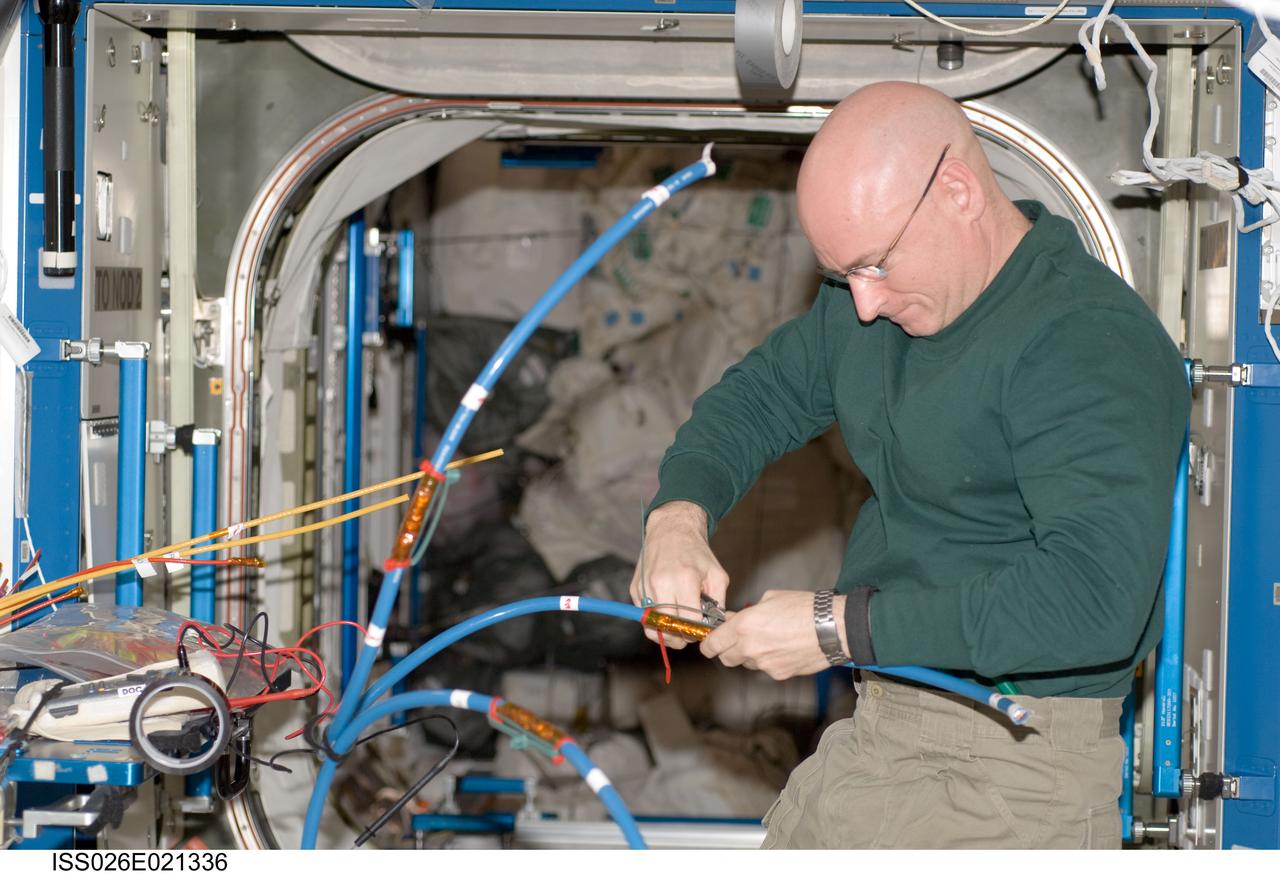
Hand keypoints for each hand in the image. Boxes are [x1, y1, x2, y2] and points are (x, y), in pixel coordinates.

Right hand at [630, 501, 728, 649]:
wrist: (671, 530)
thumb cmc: (696, 552)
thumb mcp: (717, 575)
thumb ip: (718, 603)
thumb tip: (713, 627)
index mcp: (684, 579)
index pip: (688, 621)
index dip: (696, 631)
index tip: (701, 630)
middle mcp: (661, 584)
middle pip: (668, 627)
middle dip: (680, 636)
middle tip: (689, 633)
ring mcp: (645, 587)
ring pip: (652, 625)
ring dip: (666, 631)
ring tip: (677, 627)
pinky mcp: (635, 589)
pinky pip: (644, 615)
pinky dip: (655, 619)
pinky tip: (667, 611)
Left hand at [699, 590, 848, 679]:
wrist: (832, 627)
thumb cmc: (804, 608)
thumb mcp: (770, 598)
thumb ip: (747, 613)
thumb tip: (735, 619)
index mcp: (744, 626)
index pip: (712, 644)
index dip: (708, 643)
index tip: (710, 641)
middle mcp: (750, 647)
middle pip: (725, 658)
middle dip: (726, 650)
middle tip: (736, 640)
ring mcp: (764, 664)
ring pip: (746, 664)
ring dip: (749, 655)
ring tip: (768, 641)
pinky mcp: (779, 674)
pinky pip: (766, 669)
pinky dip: (769, 661)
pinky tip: (783, 649)